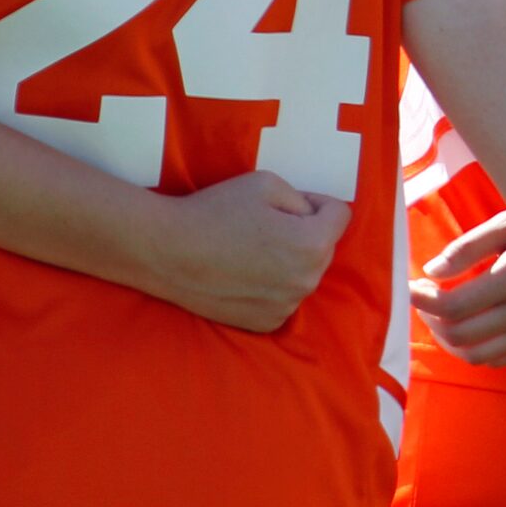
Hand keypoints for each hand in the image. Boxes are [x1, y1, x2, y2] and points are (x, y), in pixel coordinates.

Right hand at [138, 171, 352, 331]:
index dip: (316, 203)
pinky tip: (244, 274)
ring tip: (251, 250)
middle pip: (323, 247)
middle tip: (264, 225)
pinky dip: (272, 285)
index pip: (340, 215)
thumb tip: (314, 216)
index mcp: (313, 245)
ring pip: (304, 273)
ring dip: (290, 260)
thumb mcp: (268, 183)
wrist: (165, 252)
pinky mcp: (265, 323)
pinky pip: (284, 297)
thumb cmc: (215, 211)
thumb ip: (303, 199)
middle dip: (305, 232)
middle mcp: (306, 282)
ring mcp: (285, 307)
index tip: (286, 204)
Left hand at [410, 209, 505, 366]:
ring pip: (478, 355)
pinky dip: (479, 349)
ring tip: (445, 316)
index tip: (413, 285)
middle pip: (460, 335)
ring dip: (452, 340)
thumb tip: (432, 270)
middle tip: (426, 298)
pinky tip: (474, 327)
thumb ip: (470, 247)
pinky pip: (503, 359)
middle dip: (431, 320)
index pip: (452, 306)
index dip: (422, 299)